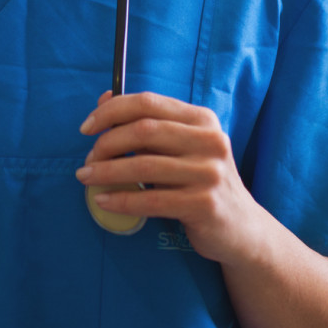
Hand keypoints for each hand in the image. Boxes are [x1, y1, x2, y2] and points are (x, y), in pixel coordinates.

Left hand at [75, 91, 259, 263]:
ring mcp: (209, 173)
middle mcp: (210, 141)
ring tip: (86, 177)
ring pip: (143, 165)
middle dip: (106, 143)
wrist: (241, 228)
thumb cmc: (201, 181)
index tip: (87, 127)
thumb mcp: (182, 147)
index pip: (148, 103)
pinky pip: (151, 200)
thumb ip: (148, 123)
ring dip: (106, 172)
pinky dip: (121, 199)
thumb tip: (104, 99)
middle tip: (87, 159)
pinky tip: (103, 200)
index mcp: (203, 119)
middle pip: (144, 131)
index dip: (111, 111)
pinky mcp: (204, 204)